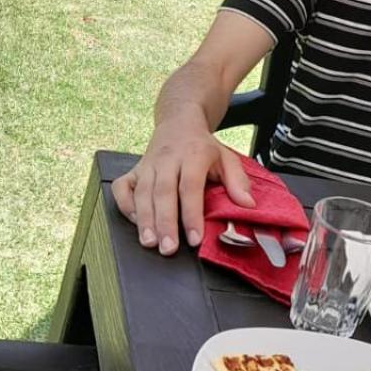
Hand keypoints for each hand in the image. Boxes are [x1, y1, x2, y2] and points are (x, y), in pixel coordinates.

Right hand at [111, 125, 254, 255]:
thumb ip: (238, 182)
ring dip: (144, 220)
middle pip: (163, 193)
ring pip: (142, 193)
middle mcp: (167, 160)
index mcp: (193, 155)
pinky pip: (123, 188)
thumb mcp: (227, 158)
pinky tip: (135, 222)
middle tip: (168, 248)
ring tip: (150, 242)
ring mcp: (148, 165)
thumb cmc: (203, 146)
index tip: (195, 238)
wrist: (179, 122)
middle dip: (165, 223)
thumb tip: (248, 205)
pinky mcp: (134, 170)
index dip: (192, 214)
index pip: (190, 187)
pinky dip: (126, 206)